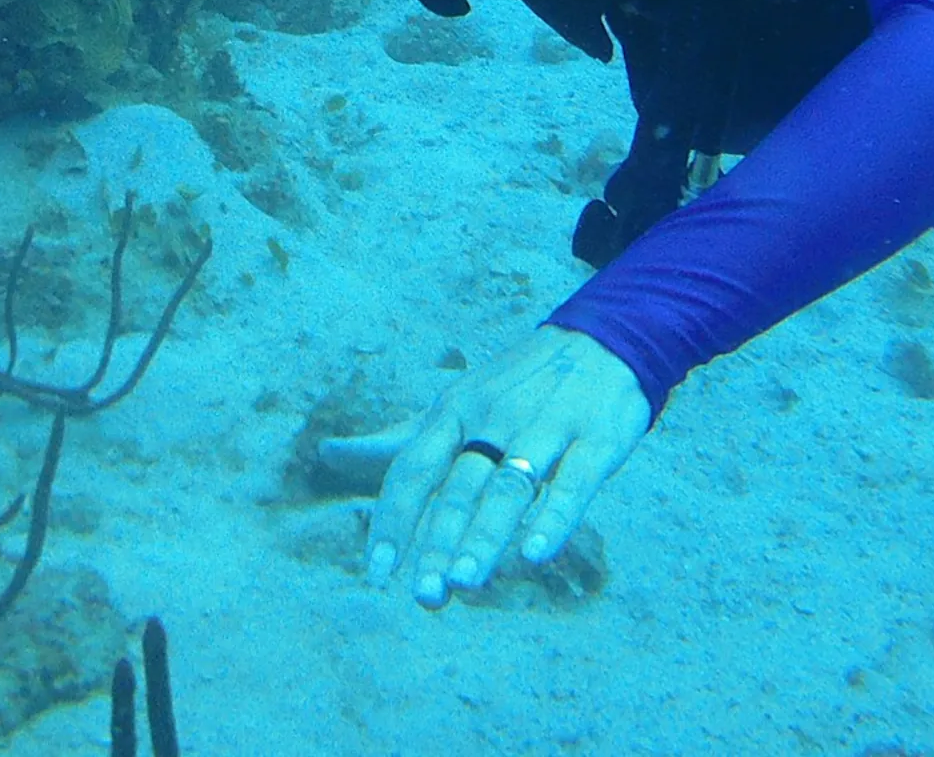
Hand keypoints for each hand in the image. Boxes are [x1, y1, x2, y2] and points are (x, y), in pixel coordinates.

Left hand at [361, 325, 649, 608]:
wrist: (605, 338)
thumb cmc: (515, 385)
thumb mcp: (453, 401)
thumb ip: (399, 437)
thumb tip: (328, 453)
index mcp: (454, 411)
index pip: (414, 470)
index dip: (395, 521)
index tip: (379, 574)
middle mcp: (495, 418)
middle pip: (459, 486)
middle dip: (439, 542)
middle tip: (423, 596)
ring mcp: (547, 426)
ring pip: (509, 484)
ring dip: (485, 534)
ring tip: (464, 582)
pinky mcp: (597, 437)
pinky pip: (574, 482)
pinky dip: (554, 517)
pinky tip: (536, 554)